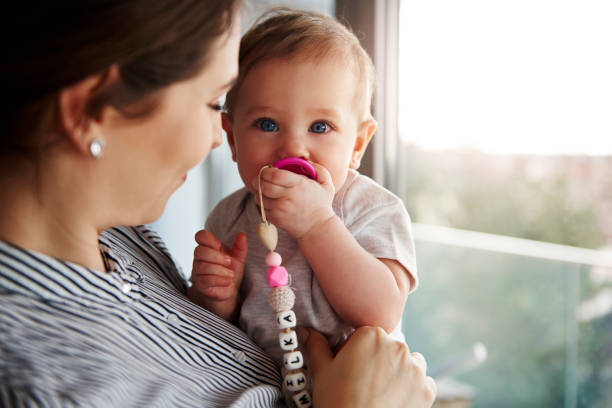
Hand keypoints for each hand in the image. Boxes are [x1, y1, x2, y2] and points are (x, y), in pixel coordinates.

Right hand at [188, 230, 246, 320]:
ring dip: (220, 270)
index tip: (218, 245)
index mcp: (209, 248)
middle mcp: (200, 259)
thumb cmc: (230, 270)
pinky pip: (205, 280)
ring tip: (231, 274)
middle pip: (199, 251)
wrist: (229, 289)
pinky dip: (219, 280)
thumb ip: (240, 247)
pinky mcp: (201, 285)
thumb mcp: (238, 258)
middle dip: (216, 256)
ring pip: (202, 267)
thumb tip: (242, 235)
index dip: (208, 238)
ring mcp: (198, 272)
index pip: (200, 236)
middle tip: (229, 262)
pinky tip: (227, 281)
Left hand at [252, 163, 334, 238]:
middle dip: (258, 180)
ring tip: (264, 190)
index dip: (266, 171)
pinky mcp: (276, 218)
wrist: (317, 228)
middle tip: (260, 179)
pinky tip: (269, 201)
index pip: (275, 175)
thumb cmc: (321, 204)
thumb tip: (306, 161)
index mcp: (298, 185)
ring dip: (259, 192)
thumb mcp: (326, 184)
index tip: (266, 170)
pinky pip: (262, 208)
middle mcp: (288, 197)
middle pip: (264, 185)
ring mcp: (280, 209)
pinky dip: (262, 204)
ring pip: (260, 197)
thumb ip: (318, 169)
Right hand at [307, 327, 435, 407]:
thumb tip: (307, 331)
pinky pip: (422, 382)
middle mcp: (397, 346)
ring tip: (380, 392)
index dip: (354, 351)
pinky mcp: (427, 389)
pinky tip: (394, 400)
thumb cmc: (336, 402)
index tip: (348, 368)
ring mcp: (415, 368)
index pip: (364, 335)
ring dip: (398, 371)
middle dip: (376, 360)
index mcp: (371, 335)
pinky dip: (412, 389)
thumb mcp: (321, 371)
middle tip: (361, 383)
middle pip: (387, 347)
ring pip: (408, 362)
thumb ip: (316, 345)